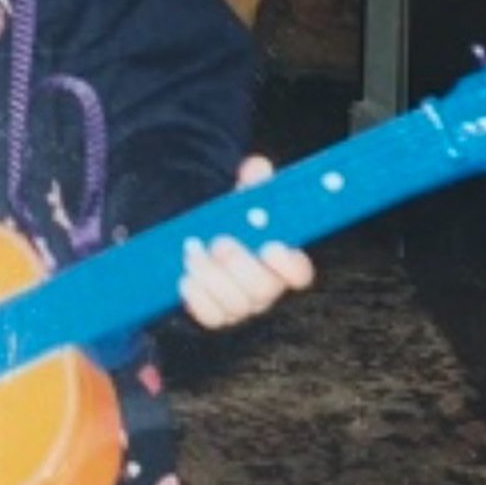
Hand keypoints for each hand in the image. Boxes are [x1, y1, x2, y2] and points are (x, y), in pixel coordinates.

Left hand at [177, 155, 315, 329]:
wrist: (198, 239)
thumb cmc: (230, 222)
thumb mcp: (241, 200)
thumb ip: (253, 183)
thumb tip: (257, 166)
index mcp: (280, 262)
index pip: (300, 274)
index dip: (289, 265)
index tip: (271, 246)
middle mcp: (266, 289)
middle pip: (264, 290)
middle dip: (239, 265)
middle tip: (219, 242)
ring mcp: (242, 306)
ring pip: (236, 305)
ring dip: (212, 277)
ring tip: (192, 252)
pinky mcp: (217, 316)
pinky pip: (211, 318)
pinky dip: (197, 298)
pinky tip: (185, 278)